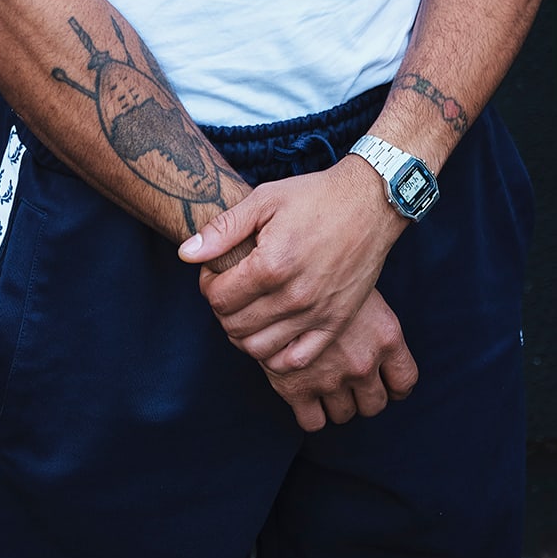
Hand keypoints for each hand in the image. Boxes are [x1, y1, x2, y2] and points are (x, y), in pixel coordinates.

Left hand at [180, 155, 400, 368]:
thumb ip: (223, 229)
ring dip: (242, 334)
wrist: (370, 202)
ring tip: (246, 310)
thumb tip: (186, 253)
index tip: (214, 272)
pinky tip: (270, 333)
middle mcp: (293, 296)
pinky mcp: (335, 324)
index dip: (208, 285)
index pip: (218, 298)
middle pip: (234, 326)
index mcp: (272, 264)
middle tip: (229, 289)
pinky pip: (294, 361)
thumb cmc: (315, 196)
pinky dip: (274, 356)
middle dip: (222, 309)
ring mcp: (316, 314)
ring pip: (259, 348)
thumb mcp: (265, 199)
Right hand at [260, 289, 417, 432]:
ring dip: (338, 404)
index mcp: (386, 336)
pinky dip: (312, 414)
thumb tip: (380, 345)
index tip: (383, 381)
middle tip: (350, 381)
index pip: (405, 381)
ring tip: (326, 383)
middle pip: (375, 404)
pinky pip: (313, 422)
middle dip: (364, 396)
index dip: (394, 385)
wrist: (279, 274)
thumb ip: (374, 325)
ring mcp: (331, 378)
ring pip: (345, 415)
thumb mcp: (362, 290)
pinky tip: (306, 394)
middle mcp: (364, 362)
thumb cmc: (324, 273)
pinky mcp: (297, 389)